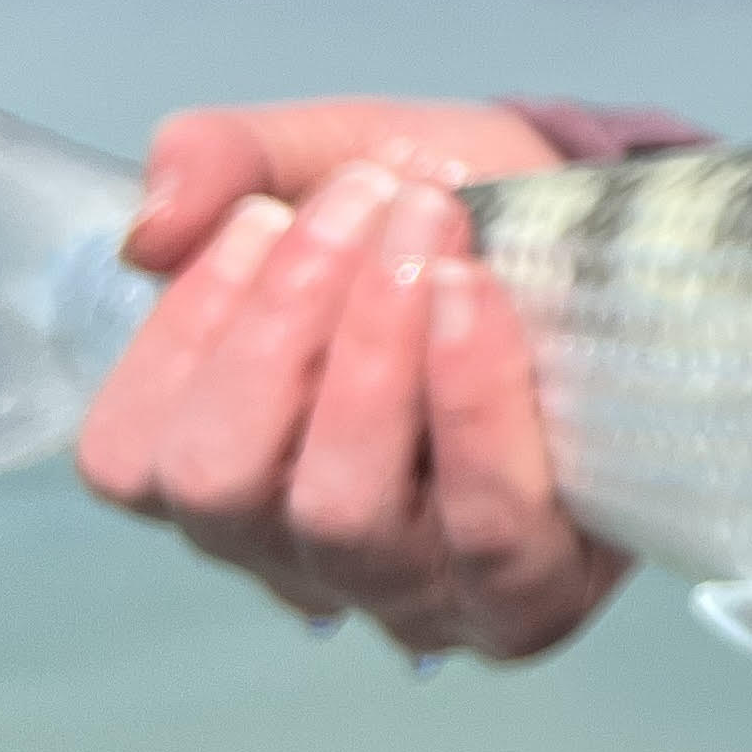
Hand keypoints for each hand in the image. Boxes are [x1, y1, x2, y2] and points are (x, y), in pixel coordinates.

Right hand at [73, 97, 629, 661]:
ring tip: (431, 228)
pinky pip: (485, 529)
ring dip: (374, 349)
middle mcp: (294, 553)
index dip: (185, 333)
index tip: (267, 217)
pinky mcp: (525, 598)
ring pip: (340, 511)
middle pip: (221, 487)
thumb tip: (155, 228)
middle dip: (282, 324)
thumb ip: (225, 163)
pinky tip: (473, 301)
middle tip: (365, 200)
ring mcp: (407, 592)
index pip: (132, 456)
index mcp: (225, 467)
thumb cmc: (458, 221)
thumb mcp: (334, 154)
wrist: (618, 235)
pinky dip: (471, 402)